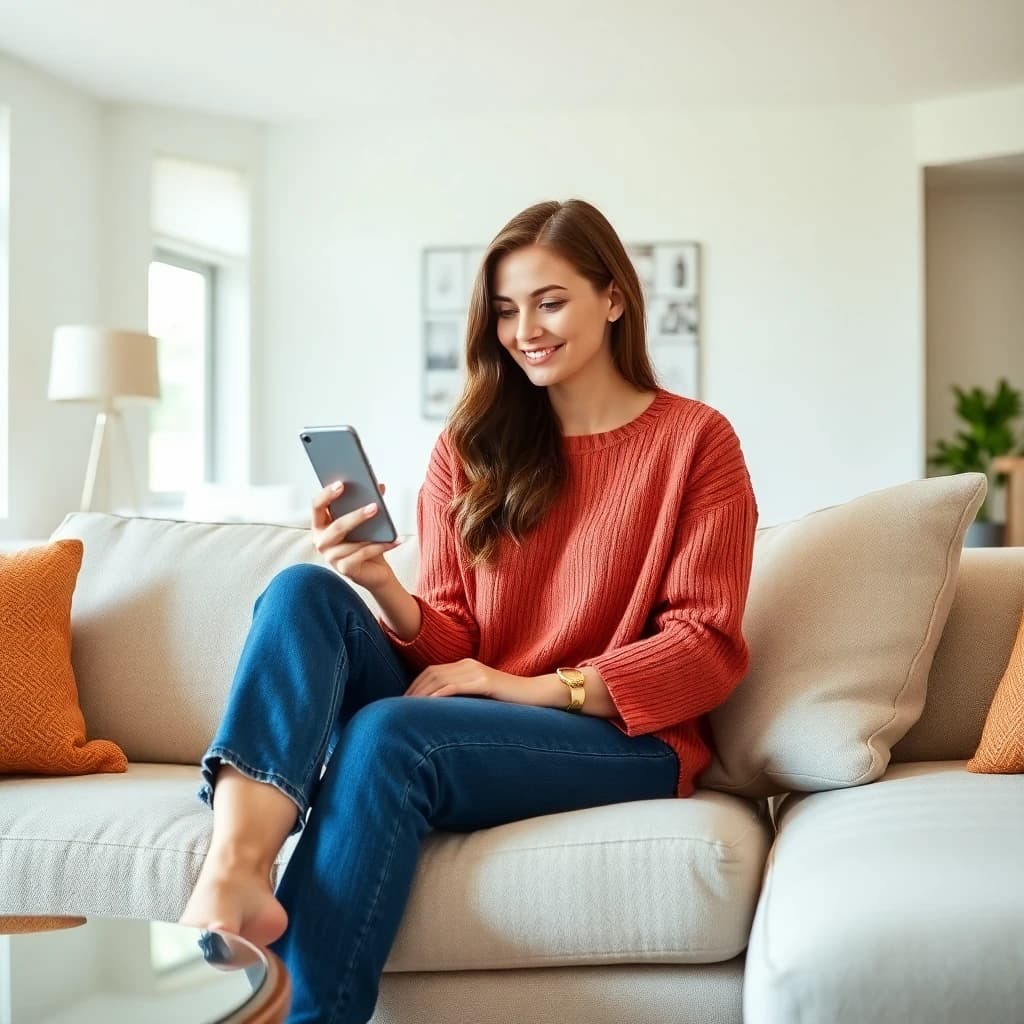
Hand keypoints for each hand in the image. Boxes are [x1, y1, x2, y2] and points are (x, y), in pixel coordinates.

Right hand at [311, 481, 398, 591]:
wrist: (373, 570)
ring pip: (350, 543)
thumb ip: (368, 502)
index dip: (326, 494)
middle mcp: (321, 541)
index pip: (317, 506)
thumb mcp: (365, 521)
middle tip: (375, 506)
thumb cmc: (365, 541)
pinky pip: (362, 555)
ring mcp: (331, 557)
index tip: (341, 484)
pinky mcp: (344, 569)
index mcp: (321, 524)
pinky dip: (379, 547)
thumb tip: (380, 486)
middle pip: (336, 526)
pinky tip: (394, 541)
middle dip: (356, 516)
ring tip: (387, 525)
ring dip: (370, 533)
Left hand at [405, 659, 528, 702]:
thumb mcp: (480, 696)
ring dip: (421, 694)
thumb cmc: (508, 700)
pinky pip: (457, 686)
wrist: (536, 694)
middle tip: (398, 708)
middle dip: (413, 690)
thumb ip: (463, 697)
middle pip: (431, 674)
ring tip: (408, 709)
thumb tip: (441, 713)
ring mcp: (477, 671)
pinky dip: (440, 693)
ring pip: (440, 679)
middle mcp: (468, 664)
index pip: (431, 672)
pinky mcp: (485, 681)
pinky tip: (429, 704)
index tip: (402, 703)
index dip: (414, 686)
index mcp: (465, 666)